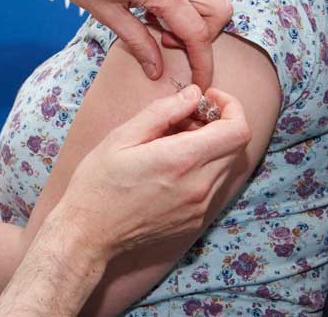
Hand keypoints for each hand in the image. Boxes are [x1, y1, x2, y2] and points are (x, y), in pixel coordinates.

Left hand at [33, 0, 232, 87]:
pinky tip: (149, 5)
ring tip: (154, 24)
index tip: (201, 83)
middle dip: (203, 35)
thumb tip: (157, 70)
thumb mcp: (106, 14)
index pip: (198, 33)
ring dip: (192, 16)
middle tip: (166, 43)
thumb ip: (138, 42)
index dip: (203, 63)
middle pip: (217, 11)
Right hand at [52, 85, 250, 257]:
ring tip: (172, 143)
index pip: (238, 131)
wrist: (89, 232)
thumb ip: (162, 112)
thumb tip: (193, 94)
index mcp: (181, 160)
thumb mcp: (121, 137)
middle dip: (216, 123)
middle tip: (182, 119)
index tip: (208, 99)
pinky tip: (170, 168)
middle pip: (236, 146)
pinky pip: (213, 185)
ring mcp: (200, 207)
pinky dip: (202, 168)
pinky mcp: (195, 220)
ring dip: (209, 146)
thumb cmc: (99, 181)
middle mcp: (199, 186)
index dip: (231, 107)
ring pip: (226, 165)